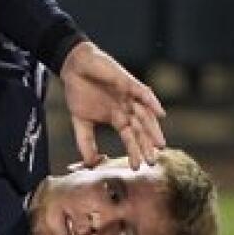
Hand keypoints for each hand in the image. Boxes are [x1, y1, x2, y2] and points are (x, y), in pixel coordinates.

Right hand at [59, 41, 165, 167]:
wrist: (74, 66)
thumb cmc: (79, 91)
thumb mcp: (81, 121)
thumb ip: (86, 142)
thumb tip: (89, 163)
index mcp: (117, 118)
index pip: (130, 138)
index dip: (134, 152)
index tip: (137, 168)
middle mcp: (126, 108)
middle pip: (140, 129)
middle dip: (146, 146)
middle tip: (152, 162)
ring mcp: (129, 96)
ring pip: (145, 114)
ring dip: (153, 129)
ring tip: (159, 145)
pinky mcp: (128, 82)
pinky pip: (143, 93)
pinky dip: (152, 102)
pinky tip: (160, 114)